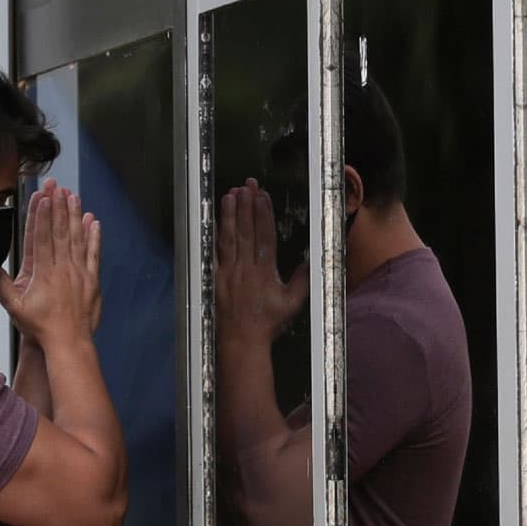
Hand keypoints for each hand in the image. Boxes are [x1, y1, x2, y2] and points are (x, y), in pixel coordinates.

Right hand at [0, 179, 101, 350]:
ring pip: (77, 238)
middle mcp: (62, 269)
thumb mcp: (14, 307)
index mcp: (43, 273)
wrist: (68, 342)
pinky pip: (93, 253)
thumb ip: (1, 285)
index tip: (42, 197)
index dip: (41, 215)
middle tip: (56, 185)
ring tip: (72, 195)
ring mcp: (78, 273)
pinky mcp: (91, 280)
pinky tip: (93, 221)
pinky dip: (94, 236)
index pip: (41, 237)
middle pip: (59, 231)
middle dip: (57, 206)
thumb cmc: (40, 328)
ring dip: (74, 215)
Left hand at [215, 179, 308, 346]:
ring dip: (230, 214)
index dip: (263, 214)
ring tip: (230, 194)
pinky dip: (216, 234)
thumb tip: (310, 260)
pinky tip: (217, 220)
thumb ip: (302, 280)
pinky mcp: (217, 278)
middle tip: (246, 184)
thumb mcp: (292, 303)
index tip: (262, 196)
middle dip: (246, 206)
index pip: (264, 236)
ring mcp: (229, 272)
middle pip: (245, 231)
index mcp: (264, 272)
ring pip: (229, 238)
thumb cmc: (268, 323)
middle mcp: (246, 268)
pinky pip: (216, 252)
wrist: (241, 341)